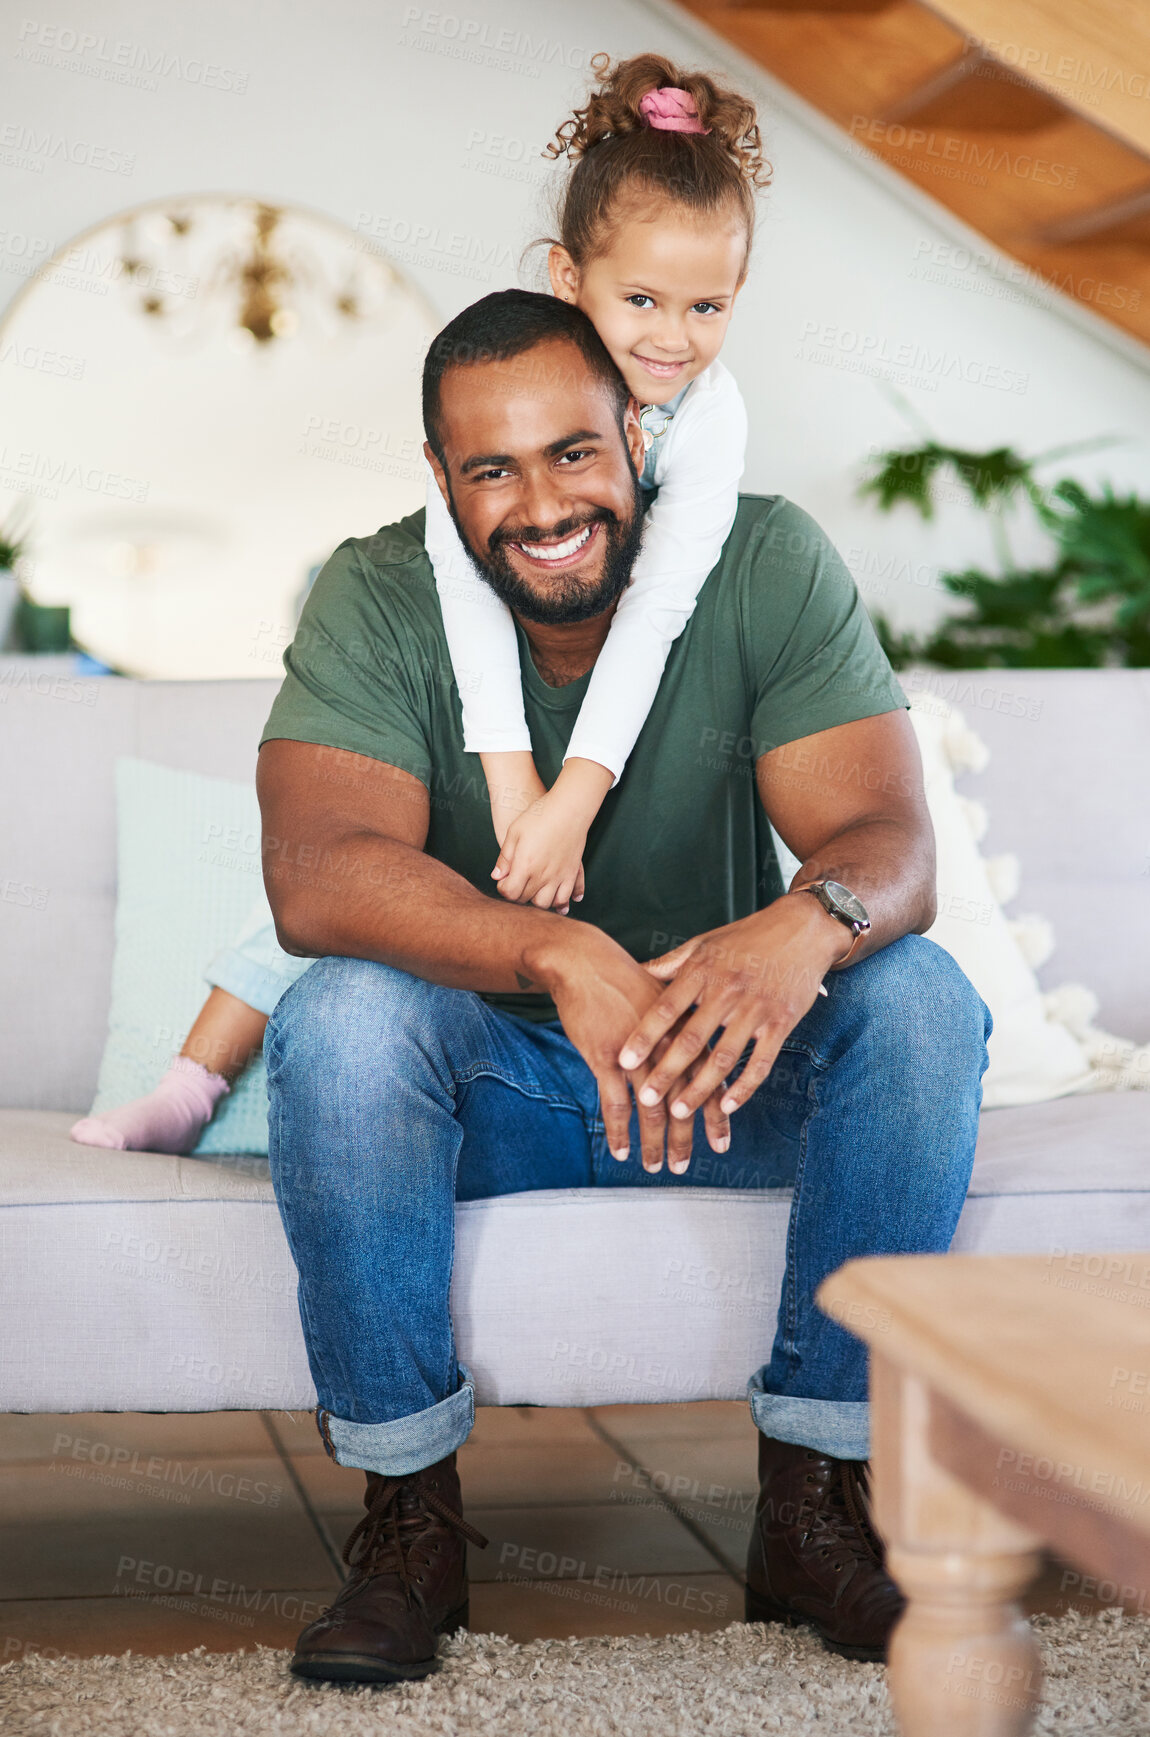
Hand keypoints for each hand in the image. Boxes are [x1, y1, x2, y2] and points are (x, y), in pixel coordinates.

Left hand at [492, 787, 587, 914]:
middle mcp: (543, 875)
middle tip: (516, 884)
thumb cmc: (539, 816)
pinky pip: (567, 895)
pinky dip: (562, 903)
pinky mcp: (573, 872)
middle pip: (526, 899)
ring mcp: (560, 875)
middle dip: (517, 895)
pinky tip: (558, 903)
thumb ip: (505, 857)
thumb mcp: (514, 832)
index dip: (503, 889)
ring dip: (537, 901)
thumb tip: (497, 877)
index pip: (510, 892)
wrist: (569, 808)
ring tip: (533, 892)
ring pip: (547, 903)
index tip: (503, 880)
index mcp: (525, 865)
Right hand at [524, 925, 729, 1172]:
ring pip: (652, 1109)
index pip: (709, 1081)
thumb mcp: (664, 1001)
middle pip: (684, 1101)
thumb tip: (697, 1060)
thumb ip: (683, 1031)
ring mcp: (638, 1053)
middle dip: (685, 1138)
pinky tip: (621, 1152)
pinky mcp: (606, 1057)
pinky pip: (615, 1104)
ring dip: (654, 1143)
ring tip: (655, 1167)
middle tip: (684, 1166)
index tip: (721, 1144)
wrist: (586, 962)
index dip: (715, 1115)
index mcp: (686, 1032)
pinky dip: (619, 1131)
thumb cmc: (624, 982)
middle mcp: (668, 1045)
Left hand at [618, 896, 846, 1122]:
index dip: (644, 1037)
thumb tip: (634, 973)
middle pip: (691, 1039)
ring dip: (701, 1089)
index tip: (623, 1061)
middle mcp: (727, 990)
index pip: (666, 1009)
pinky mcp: (781, 1022)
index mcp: (702, 970)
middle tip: (646, 1099)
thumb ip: (670, 964)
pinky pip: (761, 1061)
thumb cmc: (746, 936)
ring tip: (679, 1112)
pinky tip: (728, 1106)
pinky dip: (744, 1087)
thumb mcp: (704, 943)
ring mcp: (756, 1008)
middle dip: (666, 1072)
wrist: (803, 927)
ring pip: (724, 1056)